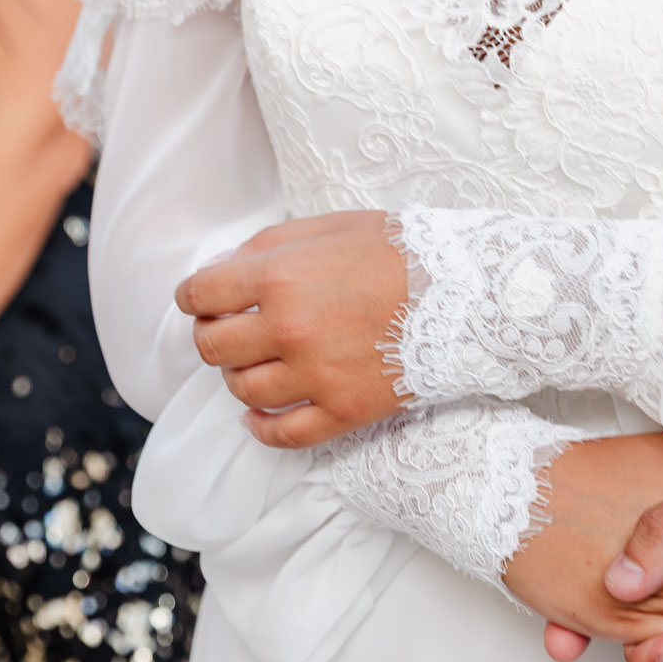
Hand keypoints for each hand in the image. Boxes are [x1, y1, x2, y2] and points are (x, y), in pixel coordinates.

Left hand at [173, 211, 409, 447]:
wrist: (466, 292)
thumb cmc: (399, 252)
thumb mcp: (328, 227)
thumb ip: (267, 246)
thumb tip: (221, 272)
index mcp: (280, 276)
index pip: (199, 295)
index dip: (196, 297)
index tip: (208, 301)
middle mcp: (290, 328)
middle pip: (213, 348)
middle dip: (215, 337)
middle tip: (235, 331)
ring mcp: (316, 374)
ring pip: (243, 391)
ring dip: (241, 378)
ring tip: (261, 365)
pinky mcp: (344, 409)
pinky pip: (283, 434)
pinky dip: (261, 429)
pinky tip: (259, 417)